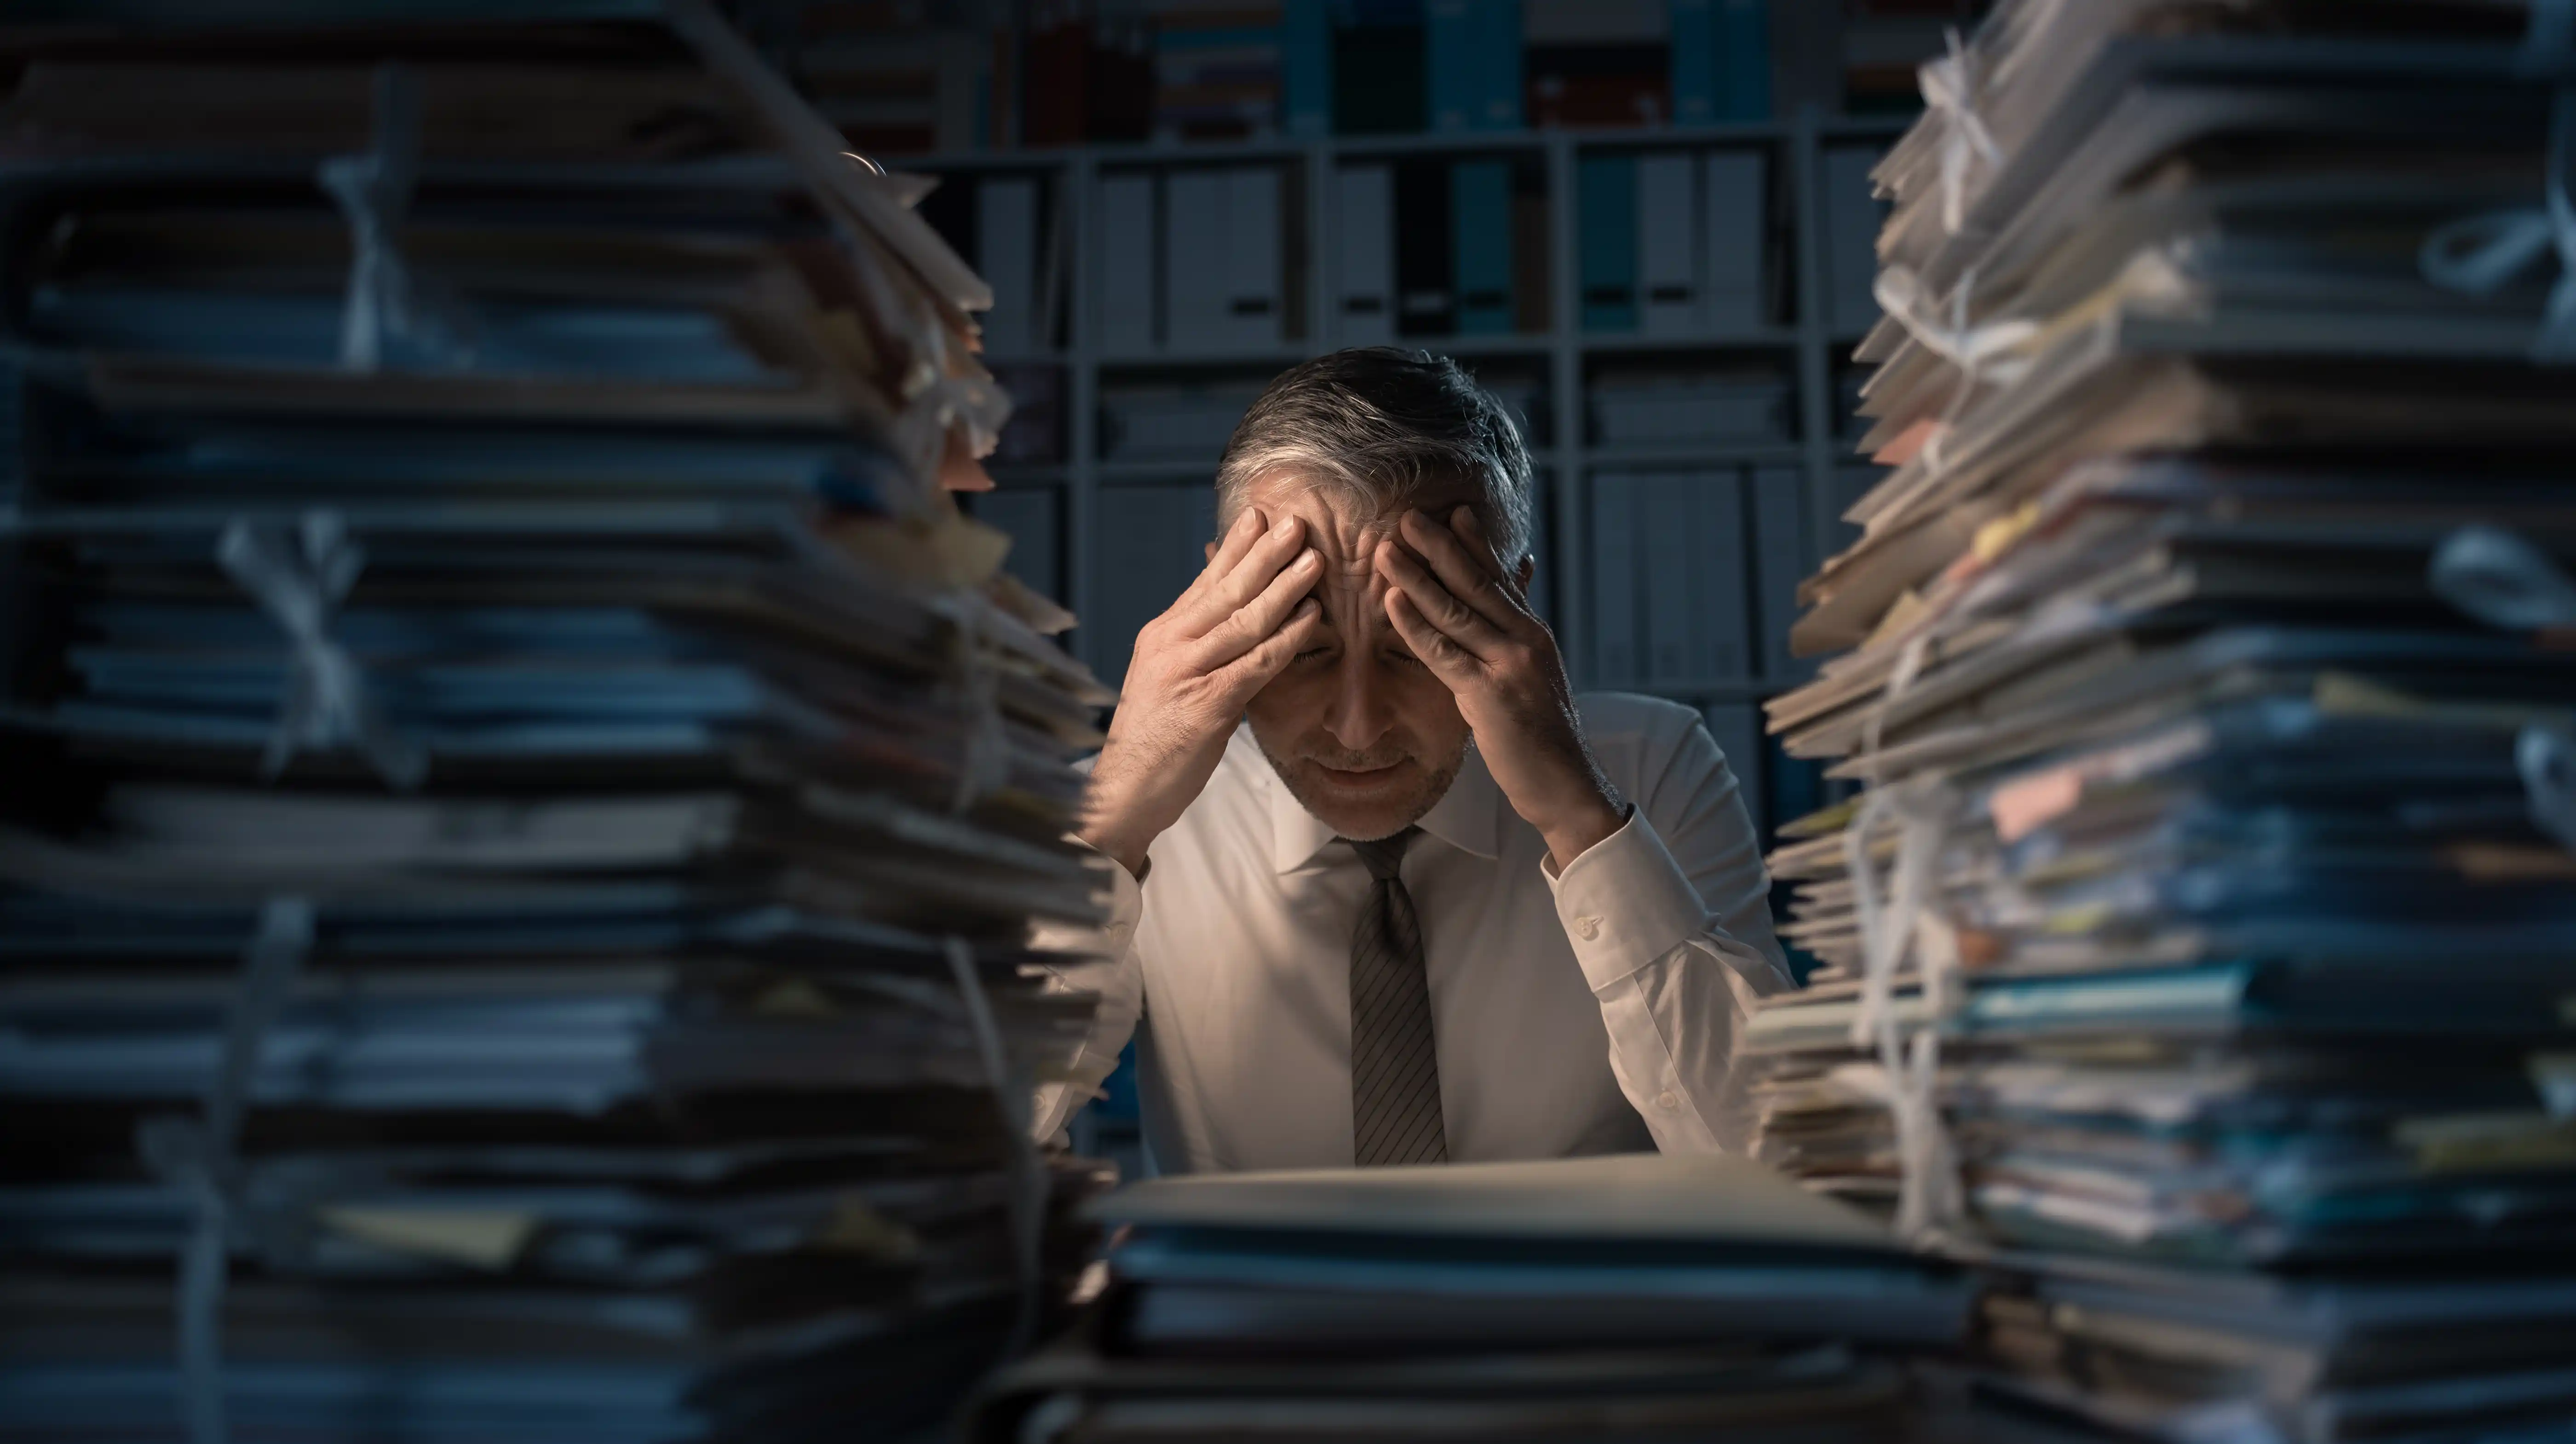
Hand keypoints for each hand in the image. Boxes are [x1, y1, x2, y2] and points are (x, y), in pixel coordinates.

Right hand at [1082, 507, 1327, 877]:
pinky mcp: (1207, 704)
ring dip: (1283, 587)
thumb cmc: (1153, 738)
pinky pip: (1255, 664)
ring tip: (1314, 560)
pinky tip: (1311, 618)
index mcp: (1161, 635)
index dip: (1233, 547)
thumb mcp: (1166, 678)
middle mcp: (1171, 645)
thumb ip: (1196, 644)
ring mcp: (1187, 672)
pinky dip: (1286, 639)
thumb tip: (1227, 614)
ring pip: (1243, 620)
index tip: (1258, 515)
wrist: (1125, 789)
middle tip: (1296, 523)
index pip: (1203, 582)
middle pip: (1225, 590)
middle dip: (1264, 553)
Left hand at [1376, 506, 1625, 870]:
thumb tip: (1507, 608)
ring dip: (1417, 577)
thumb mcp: (1532, 675)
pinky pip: (1444, 653)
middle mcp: (1524, 639)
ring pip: (1456, 610)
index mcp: (1532, 633)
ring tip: (1387, 549)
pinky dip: (1416, 625)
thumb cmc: (1541, 733)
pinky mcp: (1489, 694)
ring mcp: (1508, 664)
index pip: (1500, 578)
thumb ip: (1513, 639)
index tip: (1452, 511)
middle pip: (1476, 583)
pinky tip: (1392, 602)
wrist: (1565, 783)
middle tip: (1408, 515)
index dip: (1474, 543)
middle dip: (1440, 546)